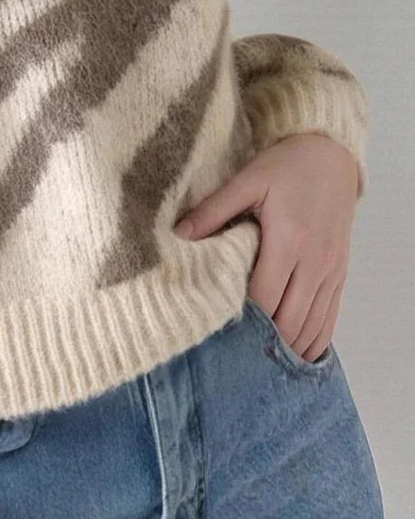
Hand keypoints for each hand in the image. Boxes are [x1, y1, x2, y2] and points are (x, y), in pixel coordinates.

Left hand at [174, 132, 360, 362]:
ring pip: (312, 324)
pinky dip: (314, 338)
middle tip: (233, 357)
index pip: (265, 296)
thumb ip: (214, 210)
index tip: (216, 333)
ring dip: (289, 347)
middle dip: (263, 342)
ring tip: (259, 364)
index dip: (243, 320)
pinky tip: (295, 353)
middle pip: (290, 319)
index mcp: (289, 240)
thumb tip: (178, 234)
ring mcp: (331, 270)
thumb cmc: (288, 166)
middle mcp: (315, 261)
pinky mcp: (340, 272)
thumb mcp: (248, 179)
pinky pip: (331, 316)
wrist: (332, 155)